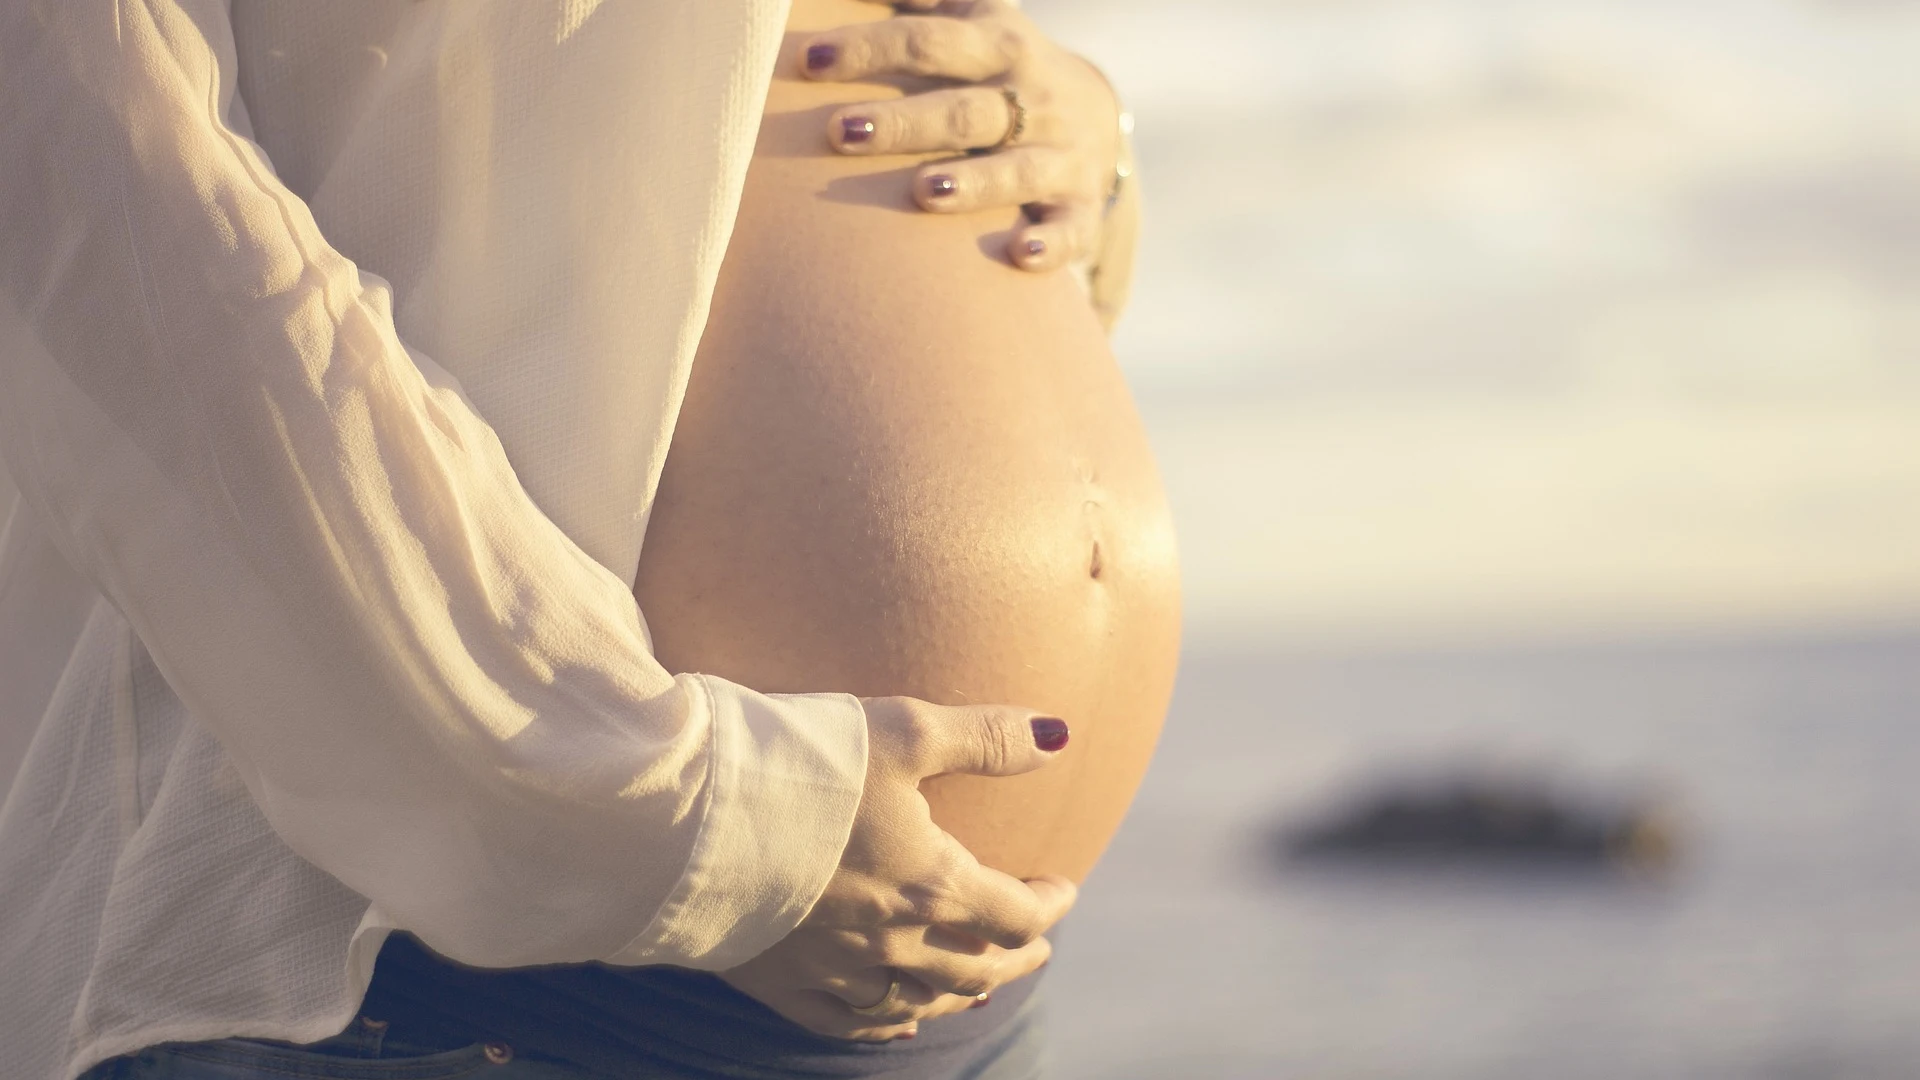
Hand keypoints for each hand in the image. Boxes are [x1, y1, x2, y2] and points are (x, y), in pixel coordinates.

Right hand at [722, 697, 1076, 1040]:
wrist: (688, 813)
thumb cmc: (801, 763)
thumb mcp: (903, 730)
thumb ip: (985, 738)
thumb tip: (1061, 736)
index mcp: (930, 884)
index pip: (1014, 913)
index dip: (1048, 904)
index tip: (1062, 888)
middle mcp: (890, 940)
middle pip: (974, 967)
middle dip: (1014, 956)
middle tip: (1036, 946)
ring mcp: (833, 969)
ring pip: (915, 1001)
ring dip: (957, 993)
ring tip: (978, 984)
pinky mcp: (779, 981)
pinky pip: (845, 1022)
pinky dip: (884, 1024)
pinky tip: (896, 1022)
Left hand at [802, 0, 1125, 273]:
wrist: (1098, 118)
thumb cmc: (1002, 67)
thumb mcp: (975, 17)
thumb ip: (920, 0)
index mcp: (998, 46)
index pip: (929, 43)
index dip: (870, 49)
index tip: (809, 61)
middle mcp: (1033, 99)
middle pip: (964, 111)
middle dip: (904, 123)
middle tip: (839, 132)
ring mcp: (1060, 155)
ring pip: (1016, 170)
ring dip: (974, 183)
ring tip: (924, 192)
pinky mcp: (1079, 207)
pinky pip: (1069, 229)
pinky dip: (1049, 245)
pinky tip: (1018, 256)